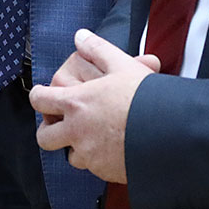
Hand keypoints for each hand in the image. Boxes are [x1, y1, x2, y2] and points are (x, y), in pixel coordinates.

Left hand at [28, 29, 159, 183]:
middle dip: (48, 130)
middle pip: (45, 137)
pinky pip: (93, 168)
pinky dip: (98, 159)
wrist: (170, 133)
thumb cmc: (145, 97)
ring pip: (69, 156)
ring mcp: (89, 155)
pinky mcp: (104, 172)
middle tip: (59, 124)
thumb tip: (80, 36)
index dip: (38, 96)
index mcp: (76, 103)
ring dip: (75, 147)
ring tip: (92, 136)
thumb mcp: (122, 65)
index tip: (42, 95)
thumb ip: (98, 49)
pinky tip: (113, 148)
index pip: (40, 100)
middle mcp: (76, 131)